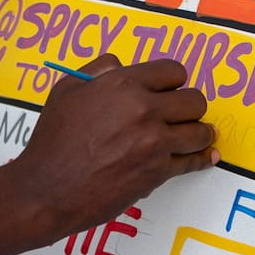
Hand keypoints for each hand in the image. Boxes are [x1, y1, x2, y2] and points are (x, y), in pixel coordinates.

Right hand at [7, 55, 217, 236]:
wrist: (48, 188)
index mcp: (122, 84)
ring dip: (198, 133)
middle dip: (189, 106)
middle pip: (194, 100)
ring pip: (200, 130)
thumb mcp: (66, 90)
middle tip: (180, 115)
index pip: (172, 71)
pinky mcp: (158, 172)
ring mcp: (154, 142)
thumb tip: (120, 65)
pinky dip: (201, 159)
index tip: (169, 91)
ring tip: (193, 136)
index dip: (172, 81)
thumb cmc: (52, 140)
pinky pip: (192, 161)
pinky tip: (206, 156)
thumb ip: (97, 70)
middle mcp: (143, 109)